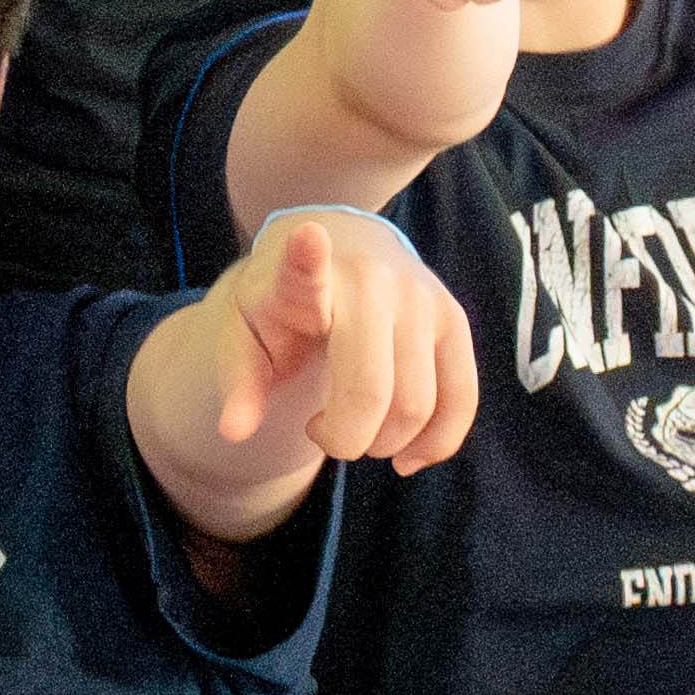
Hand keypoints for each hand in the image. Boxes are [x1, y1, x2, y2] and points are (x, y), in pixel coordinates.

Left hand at [207, 207, 478, 473]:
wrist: (341, 245)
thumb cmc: (282, 304)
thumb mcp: (244, 334)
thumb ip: (239, 383)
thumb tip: (234, 433)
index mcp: (306, 280)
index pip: (305, 272)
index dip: (307, 258)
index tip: (308, 237)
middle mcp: (373, 281)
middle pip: (370, 393)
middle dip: (344, 440)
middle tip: (321, 431)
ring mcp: (421, 297)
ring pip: (417, 407)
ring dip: (383, 443)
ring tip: (354, 427)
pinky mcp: (453, 318)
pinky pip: (461, 401)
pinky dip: (435, 443)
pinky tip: (404, 457)